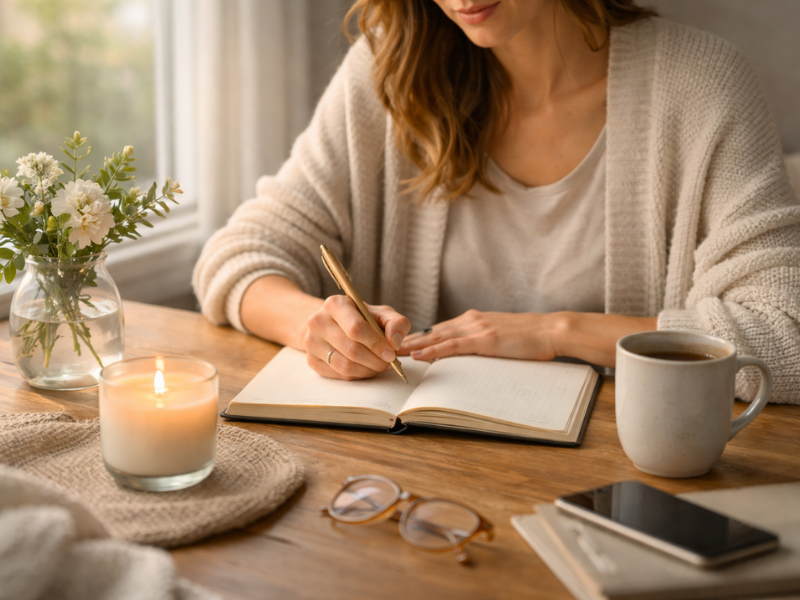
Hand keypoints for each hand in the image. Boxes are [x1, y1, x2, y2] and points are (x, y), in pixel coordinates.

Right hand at [304, 295, 410, 379]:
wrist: (333, 324)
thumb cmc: (361, 318)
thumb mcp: (381, 313)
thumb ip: (396, 323)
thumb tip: (395, 343)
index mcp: (335, 304)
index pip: (356, 328)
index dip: (376, 344)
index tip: (391, 353)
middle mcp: (318, 321)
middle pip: (352, 349)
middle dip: (375, 360)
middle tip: (388, 363)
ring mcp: (311, 342)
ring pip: (345, 366)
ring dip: (368, 370)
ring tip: (379, 366)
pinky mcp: (311, 360)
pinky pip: (339, 375)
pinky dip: (358, 375)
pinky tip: (365, 368)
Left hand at [398, 310, 560, 361]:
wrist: (551, 330)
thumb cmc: (531, 337)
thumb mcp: (502, 336)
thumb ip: (483, 340)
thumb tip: (470, 352)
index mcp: (475, 320)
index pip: (441, 329)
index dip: (421, 336)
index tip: (403, 343)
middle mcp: (471, 320)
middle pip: (433, 331)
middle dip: (410, 339)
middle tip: (388, 346)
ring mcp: (477, 328)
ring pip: (438, 337)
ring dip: (414, 345)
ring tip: (395, 352)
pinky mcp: (484, 339)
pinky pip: (453, 346)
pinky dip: (433, 350)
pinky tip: (420, 356)